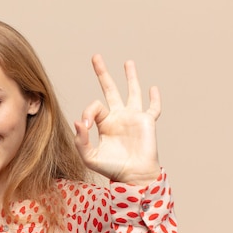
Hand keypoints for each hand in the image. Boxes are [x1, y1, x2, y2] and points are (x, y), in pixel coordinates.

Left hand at [74, 54, 160, 185]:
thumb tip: (78, 122)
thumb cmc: (111, 168)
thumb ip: (81, 141)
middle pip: (109, 90)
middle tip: (95, 57)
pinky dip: (155, 98)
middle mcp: (118, 117)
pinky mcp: (147, 122)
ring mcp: (133, 117)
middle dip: (102, 73)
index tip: (85, 127)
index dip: (87, 113)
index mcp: (103, 123)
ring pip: (132, 92)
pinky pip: (153, 108)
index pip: (94, 107)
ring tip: (128, 62)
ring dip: (130, 77)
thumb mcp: (90, 157)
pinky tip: (153, 88)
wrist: (133, 176)